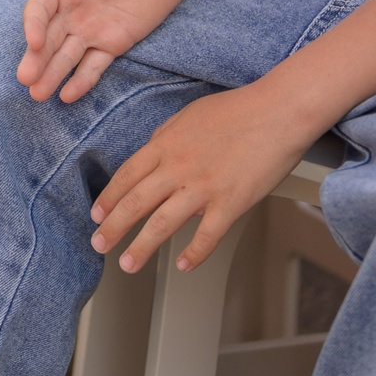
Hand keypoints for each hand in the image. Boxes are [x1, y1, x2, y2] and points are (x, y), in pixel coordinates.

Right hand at [18, 0, 197, 103]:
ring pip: (66, 56)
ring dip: (52, 75)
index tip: (35, 41)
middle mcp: (70, 11)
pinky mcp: (112, 44)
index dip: (34, 25)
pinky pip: (94, 66)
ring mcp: (90, 30)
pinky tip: (68, 96)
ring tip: (38, 95)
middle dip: (36, 59)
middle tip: (26, 79)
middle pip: (48, 39)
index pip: (39, 9)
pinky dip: (82, 81)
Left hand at [91, 84, 322, 273]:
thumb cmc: (238, 109)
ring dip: (141, 247)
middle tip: (99, 244)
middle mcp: (178, 167)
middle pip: (136, 203)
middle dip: (113, 228)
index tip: (97, 214)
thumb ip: (166, 136)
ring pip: (163, 224)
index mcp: (166, 144)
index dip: (109, 198)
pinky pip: (207, 236)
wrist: (278, 112)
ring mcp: (203, 187)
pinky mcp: (230, 203)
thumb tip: (151, 153)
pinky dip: (193, 254)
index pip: (127, 176)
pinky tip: (183, 265)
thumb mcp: (189, 115)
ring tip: (128, 264)